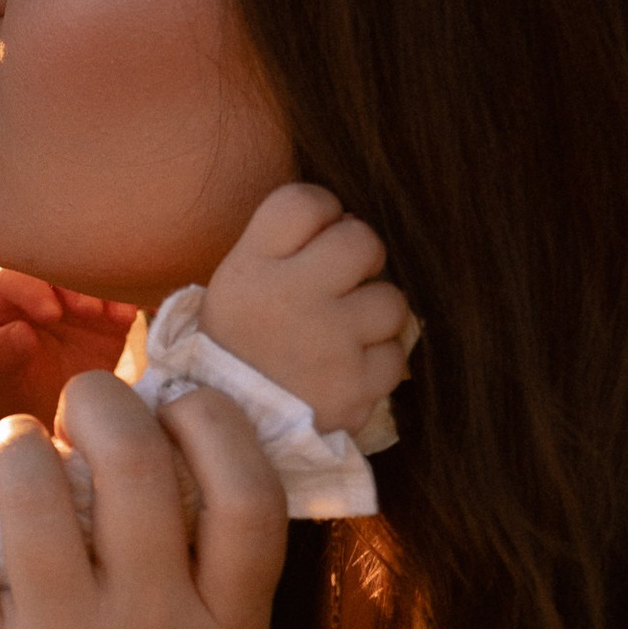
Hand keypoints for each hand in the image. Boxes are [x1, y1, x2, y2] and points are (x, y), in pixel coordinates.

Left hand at [0, 268, 138, 426]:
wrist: (37, 406)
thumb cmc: (4, 382)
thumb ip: (2, 353)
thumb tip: (23, 333)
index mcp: (2, 294)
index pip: (13, 277)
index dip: (32, 290)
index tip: (51, 314)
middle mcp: (40, 288)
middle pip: (58, 267)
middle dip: (76, 285)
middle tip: (88, 311)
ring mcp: (76, 299)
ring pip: (94, 277)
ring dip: (107, 291)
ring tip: (116, 316)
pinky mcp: (106, 316)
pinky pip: (122, 300)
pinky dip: (132, 302)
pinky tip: (136, 315)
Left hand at [0, 371, 287, 628]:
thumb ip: (199, 560)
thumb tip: (151, 410)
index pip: (250, 497)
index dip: (214, 424)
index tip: (175, 401)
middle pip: (137, 467)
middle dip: (102, 400)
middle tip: (81, 401)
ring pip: (34, 483)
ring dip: (16, 437)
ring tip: (12, 445)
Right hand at [199, 183, 414, 439]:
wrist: (232, 426)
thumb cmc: (242, 342)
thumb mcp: (238, 281)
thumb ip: (285, 242)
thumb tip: (350, 219)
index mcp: (251, 268)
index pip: (305, 201)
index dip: (322, 212)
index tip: (313, 239)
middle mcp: (290, 298)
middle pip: (362, 239)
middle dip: (360, 258)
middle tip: (340, 283)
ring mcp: (327, 344)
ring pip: (391, 300)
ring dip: (373, 315)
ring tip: (342, 333)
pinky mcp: (354, 387)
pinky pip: (394, 355)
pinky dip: (375, 362)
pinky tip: (346, 369)